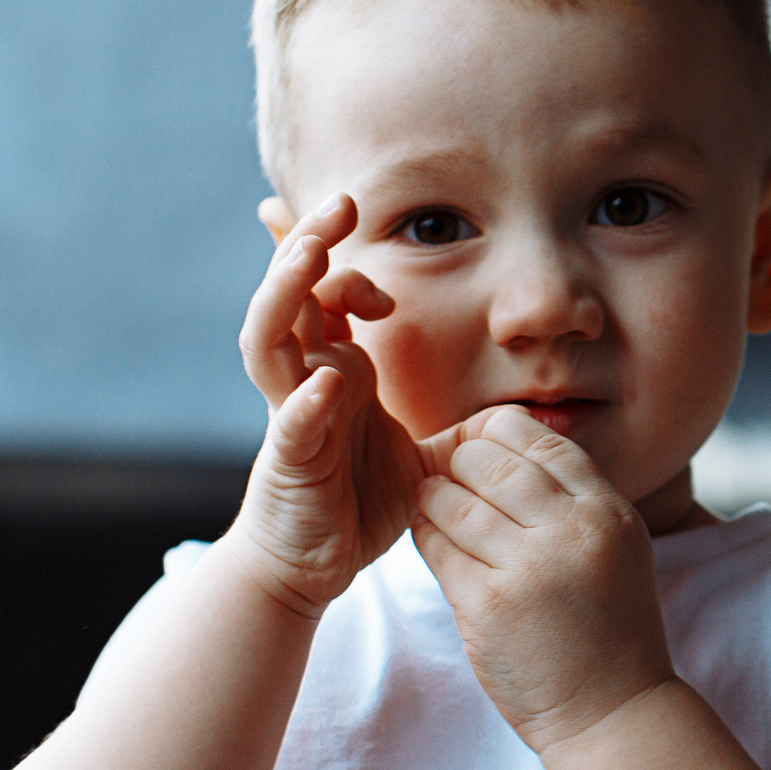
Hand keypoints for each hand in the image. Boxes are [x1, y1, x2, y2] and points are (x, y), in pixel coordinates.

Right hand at [231, 194, 438, 616]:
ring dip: (286, 297)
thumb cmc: (358, 500)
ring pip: (269, 343)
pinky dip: (306, 402)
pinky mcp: (290, 466)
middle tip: (340, 204)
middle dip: (308, 247)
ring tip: (309, 258)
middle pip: (288, 298)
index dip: (341, 266)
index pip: (322, 297)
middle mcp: (301, 383)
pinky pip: (292, 425)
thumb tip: (501, 396)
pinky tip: (327, 381)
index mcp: (331, 371)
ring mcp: (289, 420)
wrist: (312, 565)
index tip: (374, 254)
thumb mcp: (413, 444)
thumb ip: (443, 413)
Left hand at [409, 406, 677, 752]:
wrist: (614, 712)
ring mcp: (529, 569)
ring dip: (434, 499)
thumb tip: (502, 447)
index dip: (498, 433)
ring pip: (453, 502)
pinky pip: (437, 550)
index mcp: (607, 512)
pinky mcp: (489, 607)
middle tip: (449, 475)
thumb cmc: (609, 630)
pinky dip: (427, 538)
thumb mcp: (615, 548)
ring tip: (434, 504)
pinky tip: (432, 540)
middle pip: (489, 463)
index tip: (479, 445)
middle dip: (459, 463)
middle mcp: (572, 532)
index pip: (540, 441)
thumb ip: (571, 501)